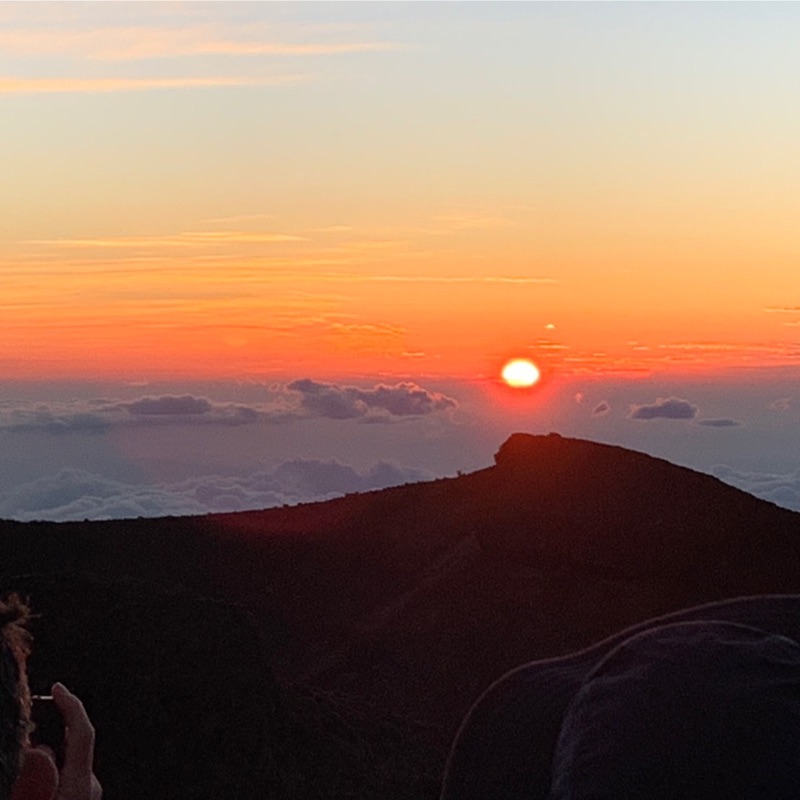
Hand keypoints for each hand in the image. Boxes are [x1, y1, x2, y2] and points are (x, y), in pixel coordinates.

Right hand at [15, 684, 102, 799]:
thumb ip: (32, 779)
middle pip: (70, 744)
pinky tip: (30, 781)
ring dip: (44, 755)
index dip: (71, 706)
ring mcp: (84, 795)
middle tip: (26, 723)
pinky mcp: (79, 799)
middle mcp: (87, 787)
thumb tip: (35, 749)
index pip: (81, 733)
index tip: (58, 688)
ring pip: (63, 762)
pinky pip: (62, 776)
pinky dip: (46, 770)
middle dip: (49, 730)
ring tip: (26, 754)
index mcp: (80, 784)